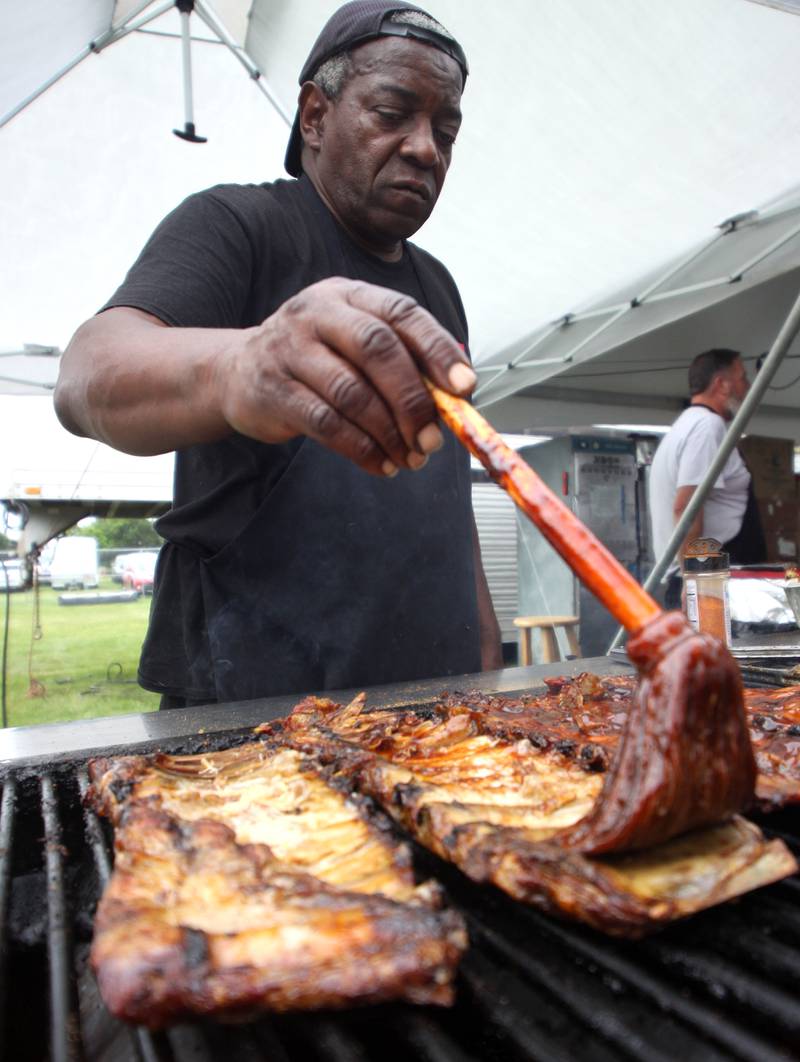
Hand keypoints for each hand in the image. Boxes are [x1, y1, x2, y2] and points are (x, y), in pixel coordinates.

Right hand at [217, 278, 475, 475]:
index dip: (437, 350)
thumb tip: (457, 393)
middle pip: (377, 350)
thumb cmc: (314, 358)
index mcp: (349, 295)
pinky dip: (361, 449)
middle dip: (413, 399)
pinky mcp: (273, 390)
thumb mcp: (354, 342)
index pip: (402, 314)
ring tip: (410, 458)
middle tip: (433, 439)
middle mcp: (317, 313)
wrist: (237, 371)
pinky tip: (381, 464)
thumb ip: (403, 358)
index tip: (463, 388)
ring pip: (352, 393)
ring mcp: (289, 349)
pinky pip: (326, 423)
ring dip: (389, 433)